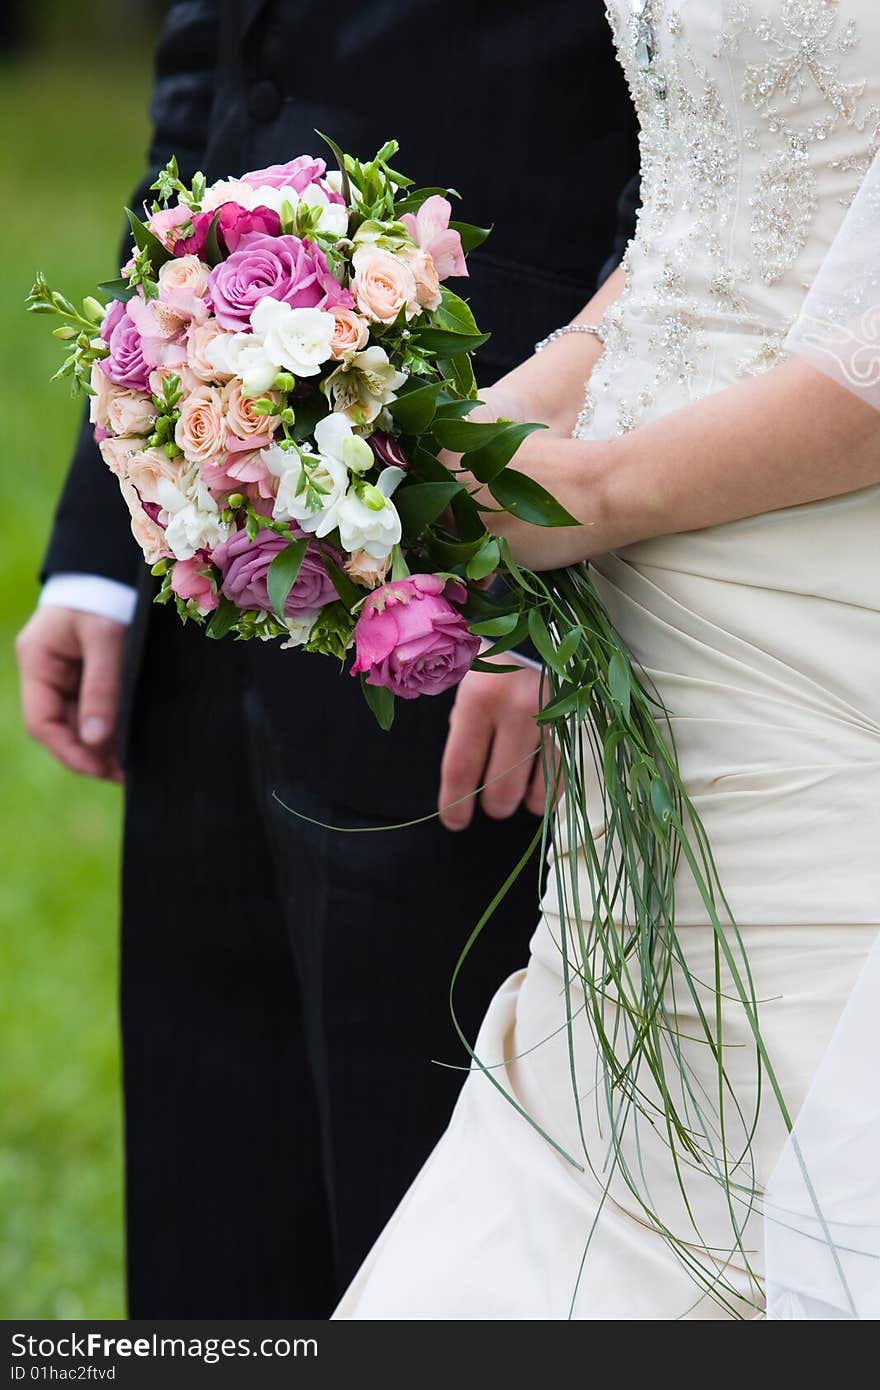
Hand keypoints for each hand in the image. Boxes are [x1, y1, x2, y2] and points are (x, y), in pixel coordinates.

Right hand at [16, 606, 127, 780]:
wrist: (119, 563)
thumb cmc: (107, 594)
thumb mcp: (105, 638)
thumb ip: (102, 687)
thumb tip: (98, 740)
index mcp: (38, 661)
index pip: (42, 722)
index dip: (70, 752)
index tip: (101, 771)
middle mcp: (48, 671)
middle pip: (64, 726)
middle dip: (93, 753)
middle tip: (129, 774)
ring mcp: (68, 672)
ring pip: (83, 720)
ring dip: (106, 743)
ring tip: (136, 763)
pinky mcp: (91, 671)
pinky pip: (99, 707)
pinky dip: (114, 725)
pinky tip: (137, 740)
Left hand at [438, 659, 557, 830]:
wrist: (532, 624)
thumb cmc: (487, 661)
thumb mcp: (462, 688)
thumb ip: (463, 732)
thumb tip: (465, 783)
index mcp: (479, 700)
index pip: (462, 769)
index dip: (455, 804)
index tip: (454, 821)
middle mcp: (516, 711)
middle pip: (500, 787)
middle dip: (490, 806)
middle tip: (485, 806)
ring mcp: (549, 719)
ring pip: (535, 790)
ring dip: (521, 804)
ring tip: (511, 801)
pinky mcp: (571, 723)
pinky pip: (560, 775)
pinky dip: (547, 794)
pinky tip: (535, 797)